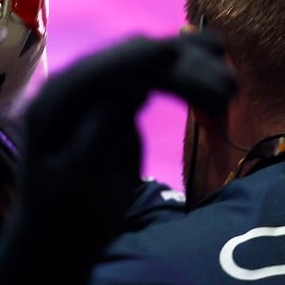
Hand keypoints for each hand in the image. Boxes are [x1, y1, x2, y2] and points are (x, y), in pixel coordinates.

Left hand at [0, 33, 235, 284]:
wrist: (62, 233)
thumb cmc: (69, 216)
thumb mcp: (80, 185)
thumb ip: (100, 136)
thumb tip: (130, 92)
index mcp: (53, 105)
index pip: (99, 73)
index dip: (137, 59)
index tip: (175, 51)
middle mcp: (72, 85)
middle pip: (130, 60)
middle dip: (180, 68)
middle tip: (229, 92)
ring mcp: (96, 87)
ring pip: (147, 61)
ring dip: (190, 66)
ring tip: (231, 88)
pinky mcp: (116, 94)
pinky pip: (152, 72)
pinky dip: (184, 69)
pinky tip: (216, 59)